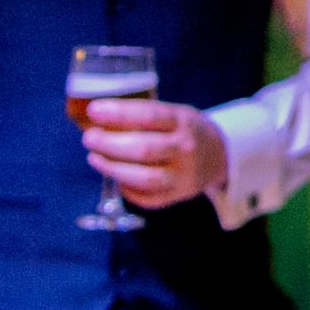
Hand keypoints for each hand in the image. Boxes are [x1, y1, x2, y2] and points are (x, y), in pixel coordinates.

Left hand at [83, 99, 227, 208]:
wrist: (219, 156)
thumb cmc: (185, 131)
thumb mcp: (174, 113)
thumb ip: (142, 116)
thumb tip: (96, 118)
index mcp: (184, 122)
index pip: (149, 117)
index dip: (119, 114)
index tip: (94, 111)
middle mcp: (185, 150)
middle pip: (143, 149)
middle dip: (109, 144)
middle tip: (89, 138)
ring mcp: (183, 176)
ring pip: (144, 178)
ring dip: (113, 168)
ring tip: (94, 158)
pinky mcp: (177, 196)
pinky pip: (147, 198)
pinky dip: (126, 189)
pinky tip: (116, 177)